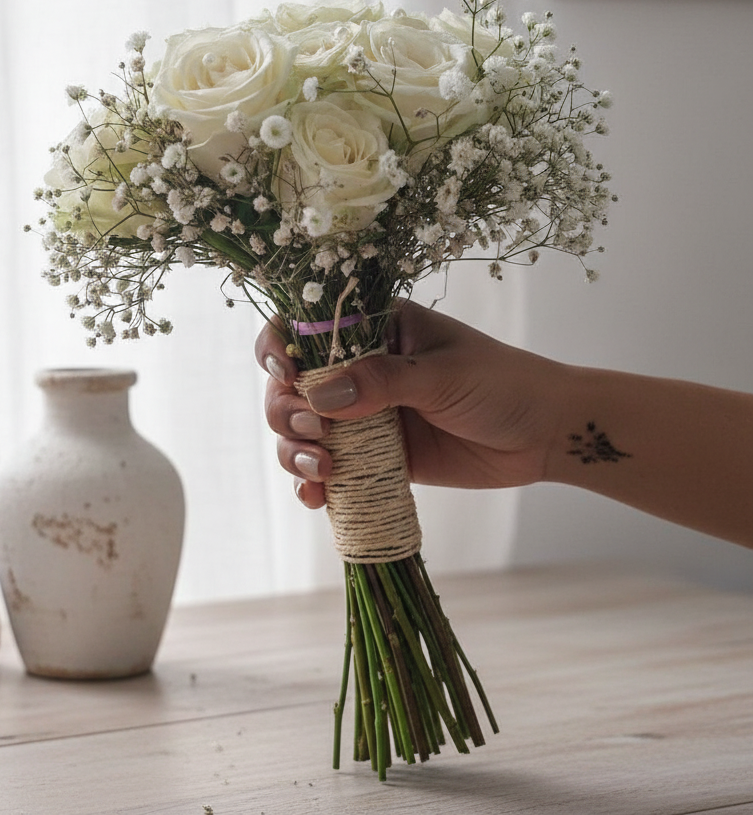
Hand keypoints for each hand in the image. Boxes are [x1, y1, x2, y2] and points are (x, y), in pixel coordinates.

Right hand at [255, 299, 562, 507]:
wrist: (547, 435)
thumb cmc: (504, 385)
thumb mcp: (444, 375)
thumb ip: (381, 382)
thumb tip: (318, 396)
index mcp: (374, 329)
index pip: (305, 326)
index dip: (280, 347)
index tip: (285, 374)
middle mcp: (358, 369)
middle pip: (291, 385)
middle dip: (286, 410)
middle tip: (314, 430)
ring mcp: (363, 415)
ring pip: (300, 431)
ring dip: (294, 451)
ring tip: (323, 471)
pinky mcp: (373, 458)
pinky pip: (328, 470)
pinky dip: (312, 486)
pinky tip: (316, 499)